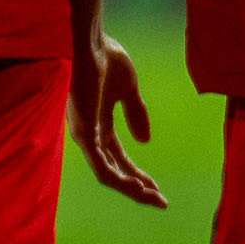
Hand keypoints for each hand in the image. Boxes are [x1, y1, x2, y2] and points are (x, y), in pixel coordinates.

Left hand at [72, 28, 166, 207]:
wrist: (91, 41)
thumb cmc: (106, 57)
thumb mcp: (128, 90)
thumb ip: (136, 114)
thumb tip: (145, 142)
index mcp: (98, 123)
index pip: (117, 157)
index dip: (138, 174)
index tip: (158, 189)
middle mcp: (87, 132)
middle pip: (113, 170)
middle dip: (137, 188)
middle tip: (161, 202)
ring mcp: (84, 134)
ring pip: (107, 174)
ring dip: (131, 189)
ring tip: (153, 198)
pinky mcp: (83, 132)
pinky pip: (101, 165)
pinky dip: (120, 179)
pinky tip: (138, 188)